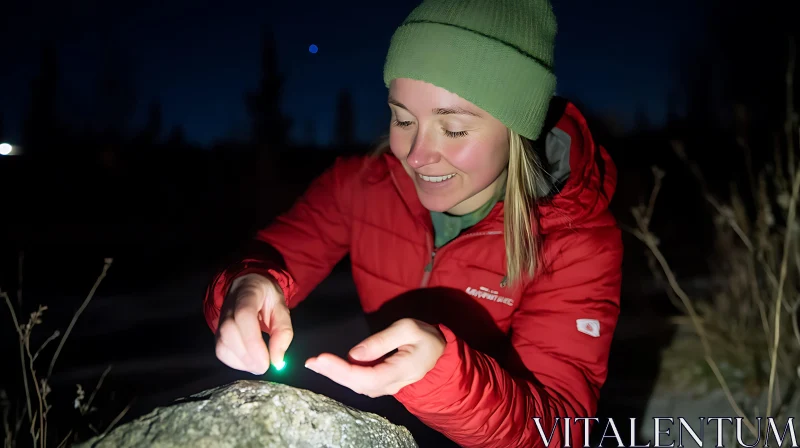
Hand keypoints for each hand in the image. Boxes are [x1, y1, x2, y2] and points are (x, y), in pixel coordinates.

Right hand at [215, 273, 292, 374]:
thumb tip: (278, 361)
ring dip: (242, 362)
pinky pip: (221, 351)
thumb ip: (283, 331)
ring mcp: (220, 321)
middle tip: (265, 367)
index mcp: (246, 294)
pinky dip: (236, 363)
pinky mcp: (218, 333)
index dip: (253, 341)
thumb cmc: (267, 298)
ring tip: (259, 366)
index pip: (243, 316)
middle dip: (248, 356)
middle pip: (229, 333)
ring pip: (222, 345)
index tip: (267, 361)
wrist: (247, 286)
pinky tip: (250, 363)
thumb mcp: (282, 308)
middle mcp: (228, 307)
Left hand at [304, 318, 445, 397]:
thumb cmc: (425, 337)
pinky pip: (360, 383)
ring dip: (335, 375)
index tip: (322, 358)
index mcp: (400, 370)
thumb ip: (381, 341)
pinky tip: (330, 368)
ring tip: (315, 364)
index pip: (366, 376)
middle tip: (311, 362)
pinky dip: (343, 376)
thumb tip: (354, 354)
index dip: (342, 370)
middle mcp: (391, 384)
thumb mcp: (407, 329)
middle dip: (332, 373)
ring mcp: (387, 386)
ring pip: (357, 386)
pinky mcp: (382, 383)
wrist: (439, 352)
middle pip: (357, 385)